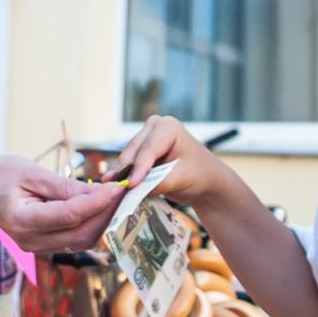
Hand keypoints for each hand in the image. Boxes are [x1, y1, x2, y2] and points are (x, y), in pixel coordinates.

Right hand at [0, 156, 117, 253]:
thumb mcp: (32, 173)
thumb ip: (66, 186)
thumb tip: (100, 192)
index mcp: (23, 221)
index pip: (71, 216)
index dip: (98, 203)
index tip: (118, 187)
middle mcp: (29, 241)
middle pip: (81, 235)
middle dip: (106, 215)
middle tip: (121, 192)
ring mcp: (35, 246)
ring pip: (81, 241)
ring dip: (100, 221)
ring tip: (113, 197)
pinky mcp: (42, 244)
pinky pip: (73, 239)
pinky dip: (89, 224)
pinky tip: (98, 206)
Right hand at [106, 115, 227, 203]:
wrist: (204, 180)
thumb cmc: (199, 175)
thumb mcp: (182, 178)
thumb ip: (159, 182)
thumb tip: (134, 188)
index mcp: (168, 126)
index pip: (148, 149)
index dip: (138, 168)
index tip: (130, 184)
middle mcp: (154, 126)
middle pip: (133, 151)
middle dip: (126, 170)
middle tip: (116, 189)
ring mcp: (146, 137)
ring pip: (127, 157)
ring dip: (121, 173)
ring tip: (113, 190)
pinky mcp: (141, 150)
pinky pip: (128, 163)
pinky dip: (124, 175)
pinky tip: (116, 187)